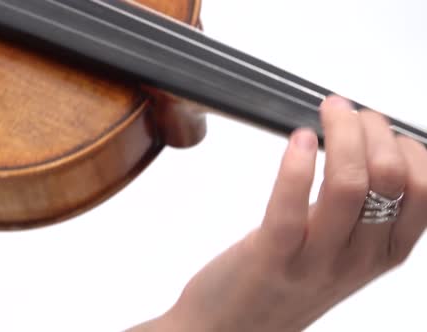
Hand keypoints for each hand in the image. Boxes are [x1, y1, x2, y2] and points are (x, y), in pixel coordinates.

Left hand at [143, 95, 426, 330]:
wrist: (231, 328)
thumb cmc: (283, 282)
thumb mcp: (339, 251)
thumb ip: (359, 212)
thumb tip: (364, 147)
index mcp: (383, 253)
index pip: (425, 189)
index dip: (405, 145)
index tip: (375, 126)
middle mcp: (359, 259)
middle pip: (392, 176)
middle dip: (372, 128)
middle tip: (343, 111)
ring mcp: (317, 262)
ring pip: (350, 184)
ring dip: (341, 133)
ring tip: (325, 112)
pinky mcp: (272, 259)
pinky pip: (291, 207)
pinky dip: (297, 164)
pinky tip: (297, 139)